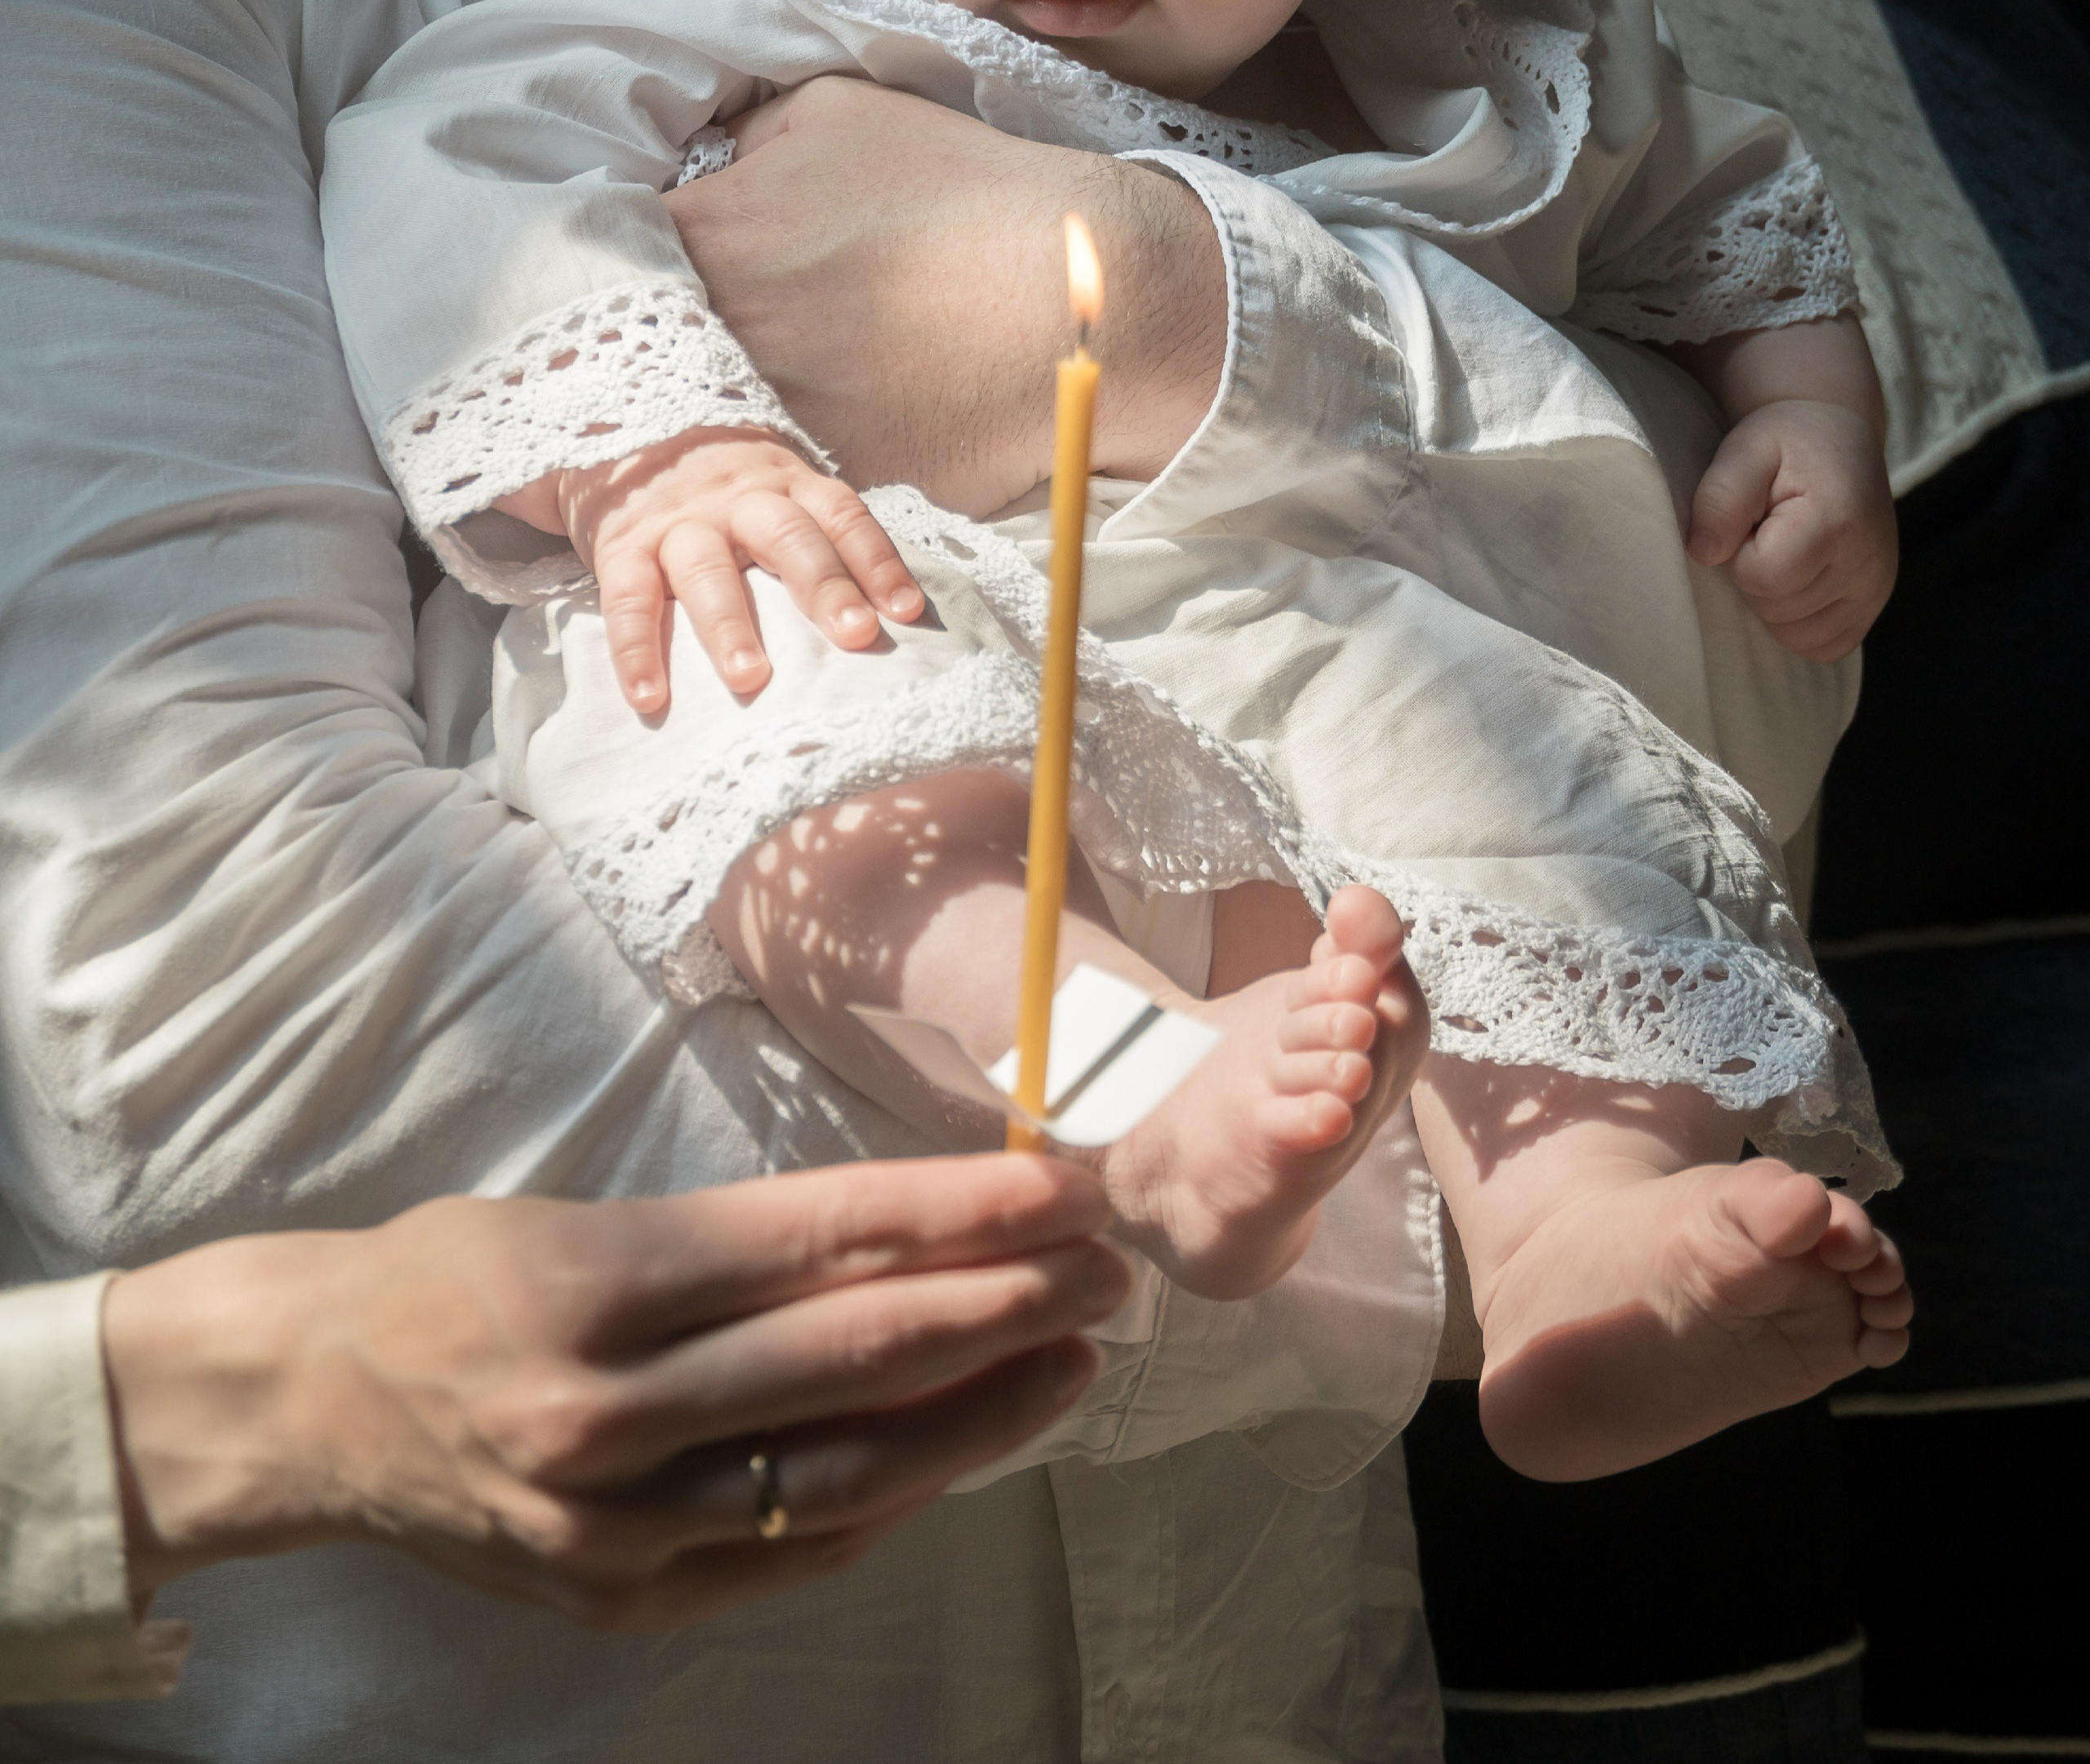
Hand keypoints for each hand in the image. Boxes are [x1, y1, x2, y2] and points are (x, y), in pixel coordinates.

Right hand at [102, 1156, 1126, 1629]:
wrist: (306, 1405)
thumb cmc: (456, 1277)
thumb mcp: (584, 1218)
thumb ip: (740, 1240)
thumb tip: (917, 1227)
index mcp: (595, 1280)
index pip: (818, 1238)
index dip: (957, 1210)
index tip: (1062, 1184)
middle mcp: (603, 1410)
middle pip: (850, 1354)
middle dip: (1002, 1303)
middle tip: (1106, 1264)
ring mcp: (610, 1524)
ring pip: (839, 1469)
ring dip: (978, 1414)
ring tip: (1073, 1357)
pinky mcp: (614, 1600)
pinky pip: (788, 1554)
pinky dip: (891, 1500)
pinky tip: (967, 1450)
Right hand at [548, 427, 924, 713]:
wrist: (630, 427)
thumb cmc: (728, 487)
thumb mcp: (780, 489)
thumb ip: (822, 538)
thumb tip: (896, 617)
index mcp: (788, 485)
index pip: (842, 516)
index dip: (876, 559)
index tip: (906, 611)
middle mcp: (739, 499)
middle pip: (787, 536)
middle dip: (824, 586)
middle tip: (855, 636)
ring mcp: (679, 522)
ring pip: (707, 569)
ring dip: (730, 625)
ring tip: (751, 678)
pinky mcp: (622, 547)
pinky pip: (628, 598)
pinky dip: (635, 649)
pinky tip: (649, 697)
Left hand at [665, 78, 1226, 515]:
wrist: (1081, 293)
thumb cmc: (963, 188)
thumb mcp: (840, 113)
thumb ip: (745, 138)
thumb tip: (708, 166)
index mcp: (708, 236)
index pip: (601, 262)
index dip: (609, 273)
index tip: (629, 281)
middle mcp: (722, 336)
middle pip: (638, 358)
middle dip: (648, 353)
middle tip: (675, 348)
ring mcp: (771, 418)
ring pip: (700, 429)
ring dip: (705, 418)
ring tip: (737, 402)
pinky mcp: (826, 482)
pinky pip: (775, 480)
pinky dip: (776, 469)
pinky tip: (808, 444)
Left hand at [1686, 399, 1897, 659]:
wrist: (1838, 440)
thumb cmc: (1786, 443)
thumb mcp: (1744, 450)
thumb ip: (1719, 499)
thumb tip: (1702, 554)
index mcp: (1838, 521)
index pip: (1764, 578)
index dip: (1741, 554)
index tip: (1751, 521)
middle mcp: (1868, 565)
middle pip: (1778, 610)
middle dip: (1756, 576)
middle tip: (1767, 531)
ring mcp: (1876, 592)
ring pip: (1796, 636)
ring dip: (1775, 602)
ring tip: (1784, 551)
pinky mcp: (1873, 608)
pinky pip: (1822, 647)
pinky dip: (1798, 623)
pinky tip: (1797, 579)